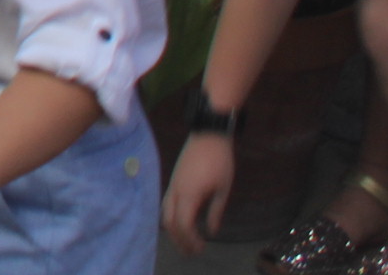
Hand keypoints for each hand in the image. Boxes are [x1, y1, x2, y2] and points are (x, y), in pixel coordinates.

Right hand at [161, 128, 233, 250]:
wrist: (207, 136)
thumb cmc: (219, 162)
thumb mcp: (223, 189)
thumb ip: (216, 211)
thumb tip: (211, 231)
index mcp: (189, 194)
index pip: (183, 225)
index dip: (190, 240)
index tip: (202, 247)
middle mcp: (175, 191)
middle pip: (169, 222)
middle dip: (179, 239)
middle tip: (192, 251)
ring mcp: (172, 184)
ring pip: (165, 213)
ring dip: (173, 230)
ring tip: (186, 240)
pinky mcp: (173, 180)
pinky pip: (167, 204)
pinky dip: (172, 218)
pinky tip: (183, 222)